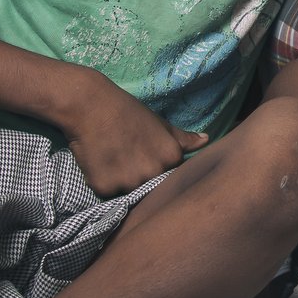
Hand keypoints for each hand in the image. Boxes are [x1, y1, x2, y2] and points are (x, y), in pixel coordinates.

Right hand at [59, 71, 204, 196]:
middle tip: (126, 153)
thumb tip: (206, 141)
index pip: (170, 176)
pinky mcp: (103, 187)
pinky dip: (102, 181)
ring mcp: (128, 182)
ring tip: (112, 156)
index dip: (156, 166)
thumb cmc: (128, 112)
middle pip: (148, 186)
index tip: (144, 153)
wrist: (91, 105)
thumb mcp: (159, 123)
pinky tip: (99, 162)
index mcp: (171, 158)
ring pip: (126, 191)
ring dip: (120, 180)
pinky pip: (105, 192)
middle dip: (139, 175)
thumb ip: (183, 138)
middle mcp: (153, 172)